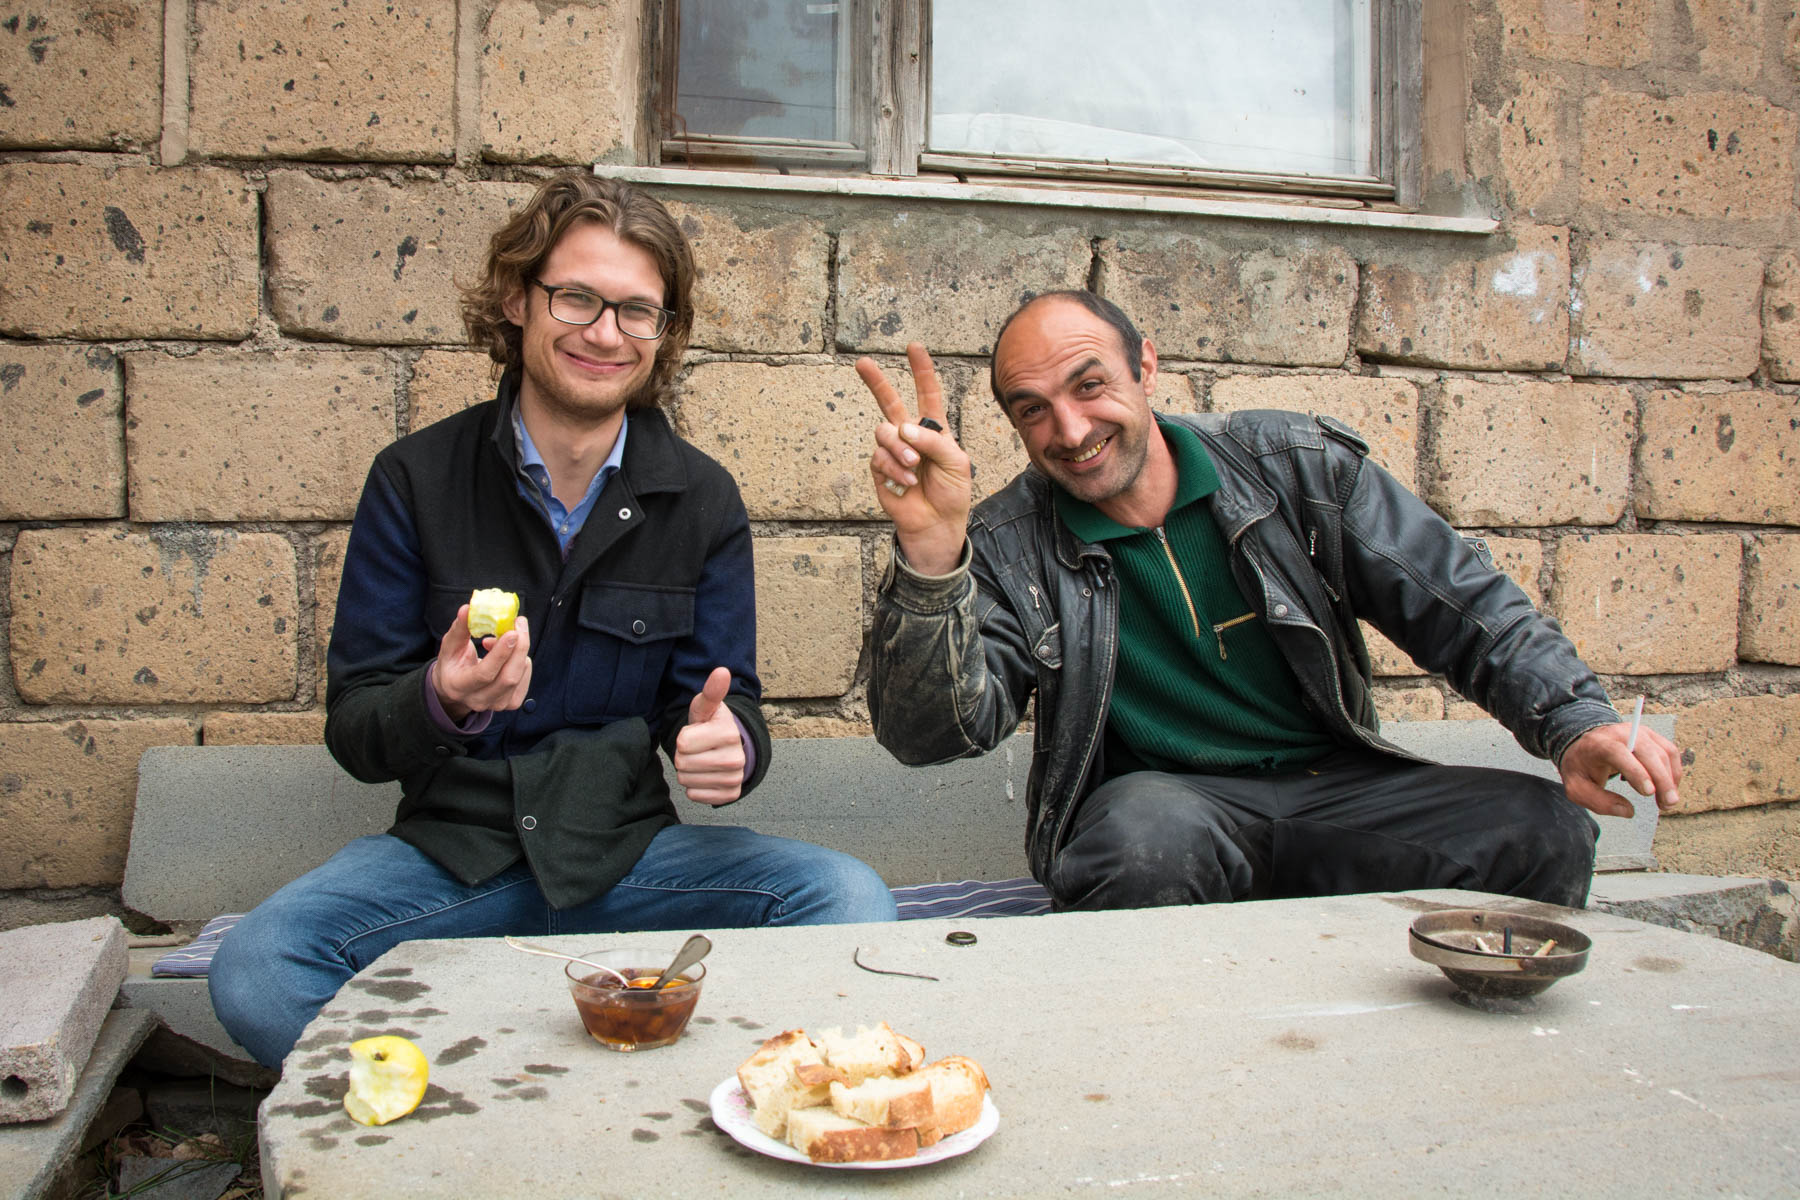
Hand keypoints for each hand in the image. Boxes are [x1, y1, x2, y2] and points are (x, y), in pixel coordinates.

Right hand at [433, 605, 531, 720]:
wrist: (455, 687)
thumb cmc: (452, 662)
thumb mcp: (450, 645)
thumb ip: (460, 628)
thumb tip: (467, 609)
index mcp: (459, 686)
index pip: (485, 674)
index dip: (501, 653)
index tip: (512, 632)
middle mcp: (478, 700)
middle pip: (508, 678)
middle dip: (519, 648)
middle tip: (519, 623)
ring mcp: (497, 704)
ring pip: (519, 675)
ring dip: (518, 651)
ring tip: (504, 638)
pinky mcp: (511, 702)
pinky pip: (525, 677)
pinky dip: (522, 660)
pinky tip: (509, 654)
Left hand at [674, 666, 746, 805]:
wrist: (732, 748)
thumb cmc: (712, 725)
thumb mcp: (707, 707)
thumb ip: (711, 691)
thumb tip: (721, 671)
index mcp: (728, 733)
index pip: (682, 743)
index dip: (683, 737)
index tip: (697, 733)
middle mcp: (735, 759)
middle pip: (682, 763)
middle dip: (683, 755)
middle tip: (697, 748)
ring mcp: (734, 779)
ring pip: (686, 781)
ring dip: (688, 771)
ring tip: (701, 759)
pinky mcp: (730, 795)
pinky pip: (695, 795)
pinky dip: (695, 787)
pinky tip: (705, 774)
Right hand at [857, 343, 973, 575]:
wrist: (937, 523)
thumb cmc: (951, 492)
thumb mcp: (956, 462)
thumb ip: (933, 441)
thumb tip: (904, 428)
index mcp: (933, 428)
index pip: (927, 393)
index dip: (921, 370)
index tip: (913, 347)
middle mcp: (910, 435)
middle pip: (889, 401)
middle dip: (875, 381)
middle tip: (861, 363)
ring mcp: (894, 451)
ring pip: (883, 433)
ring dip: (899, 450)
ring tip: (914, 467)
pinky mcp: (880, 469)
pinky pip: (879, 458)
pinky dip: (895, 470)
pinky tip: (907, 482)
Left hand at [1558, 721, 1682, 817]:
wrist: (1585, 744)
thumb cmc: (1582, 768)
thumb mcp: (1578, 788)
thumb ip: (1598, 802)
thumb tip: (1628, 812)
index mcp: (1599, 744)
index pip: (1619, 753)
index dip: (1636, 771)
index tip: (1649, 792)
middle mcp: (1621, 734)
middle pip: (1648, 752)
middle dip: (1662, 780)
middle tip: (1668, 804)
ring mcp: (1639, 732)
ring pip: (1663, 753)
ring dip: (1670, 780)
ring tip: (1666, 803)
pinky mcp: (1651, 736)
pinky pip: (1670, 753)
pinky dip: (1673, 772)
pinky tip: (1669, 789)